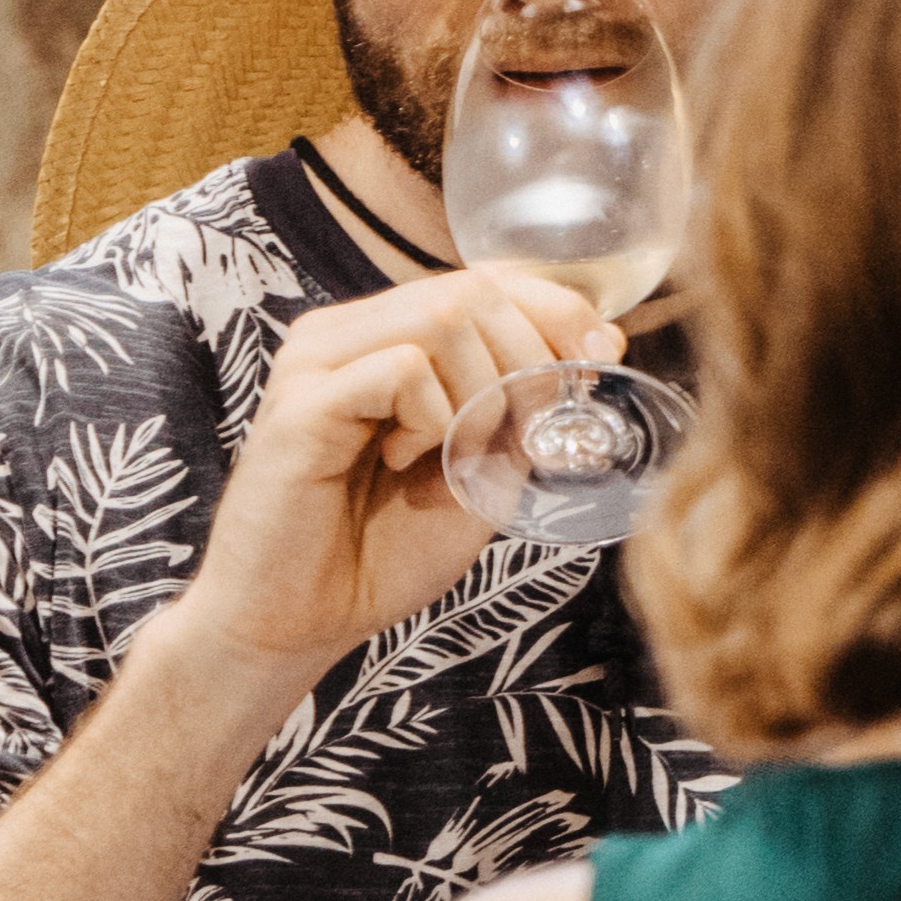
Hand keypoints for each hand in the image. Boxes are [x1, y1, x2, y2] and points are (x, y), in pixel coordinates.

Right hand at [159, 269, 619, 698]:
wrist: (298, 623)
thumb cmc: (384, 549)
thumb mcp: (486, 468)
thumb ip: (530, 404)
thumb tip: (601, 343)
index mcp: (386, 337)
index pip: (491, 277)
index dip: (559, 310)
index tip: (598, 361)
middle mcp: (343, 333)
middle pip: (475, 290)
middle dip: (530, 360)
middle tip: (514, 432)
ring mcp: (314, 362)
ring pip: (444, 316)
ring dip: (482, 392)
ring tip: (447, 453)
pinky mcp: (300, 403)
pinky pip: (404, 369)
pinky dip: (431, 418)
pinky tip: (397, 460)